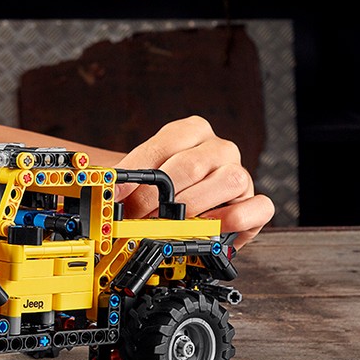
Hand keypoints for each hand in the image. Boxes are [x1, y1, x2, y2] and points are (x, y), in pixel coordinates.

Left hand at [115, 116, 274, 250]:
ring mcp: (240, 173)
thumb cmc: (165, 191)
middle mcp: (219, 148)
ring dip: (193, 207)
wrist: (188, 209)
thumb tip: (101, 186)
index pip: (163, 145)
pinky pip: (258, 206)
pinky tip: (211, 228)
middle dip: (158, 195)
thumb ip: (126, 178)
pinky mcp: (256, 202)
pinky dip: (235, 218)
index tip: (116, 194)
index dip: (136, 172)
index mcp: (191, 131)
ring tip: (168, 225)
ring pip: (228, 180)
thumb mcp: (143, 177)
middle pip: (192, 164)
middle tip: (136, 218)